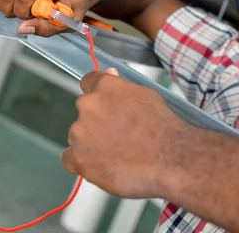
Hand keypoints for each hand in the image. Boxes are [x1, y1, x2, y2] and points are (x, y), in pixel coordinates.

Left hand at [61, 68, 188, 198]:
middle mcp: (88, 106)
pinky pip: (69, 158)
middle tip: (119, 134)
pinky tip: (101, 164)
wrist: (168, 157)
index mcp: (105, 87)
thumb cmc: (162, 127)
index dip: (96, 93)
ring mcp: (81, 133)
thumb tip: (110, 74)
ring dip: (91, 141)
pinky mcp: (79, 158)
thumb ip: (122, 87)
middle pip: (85, 111)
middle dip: (97, 120)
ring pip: (79, 135)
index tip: (103, 103)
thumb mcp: (146, 96)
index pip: (88, 82)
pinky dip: (81, 161)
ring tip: (117, 154)